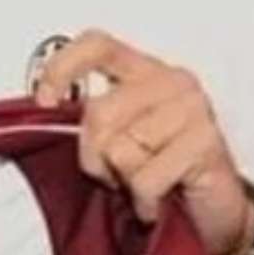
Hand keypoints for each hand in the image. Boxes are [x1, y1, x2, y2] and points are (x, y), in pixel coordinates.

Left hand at [35, 29, 253, 254]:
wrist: (210, 209)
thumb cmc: (158, 169)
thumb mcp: (116, 137)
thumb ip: (87, 120)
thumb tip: (43, 110)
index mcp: (142, 71)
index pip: (97, 46)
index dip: (62, 68)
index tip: (44, 99)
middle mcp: (170, 81)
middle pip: (99, 113)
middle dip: (95, 156)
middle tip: (116, 172)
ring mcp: (192, 109)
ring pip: (119, 149)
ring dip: (122, 180)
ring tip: (142, 181)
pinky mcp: (206, 142)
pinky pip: (144, 179)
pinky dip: (144, 199)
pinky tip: (158, 198)